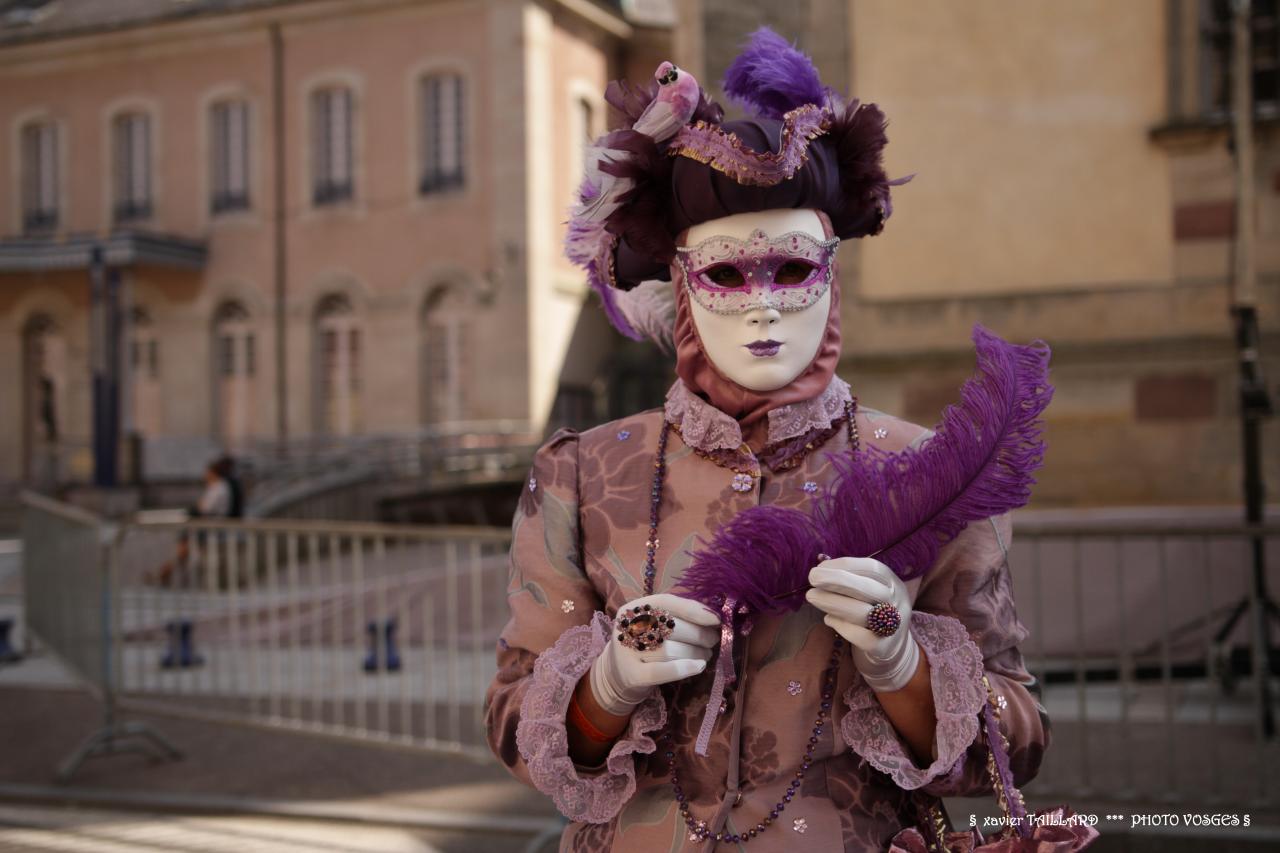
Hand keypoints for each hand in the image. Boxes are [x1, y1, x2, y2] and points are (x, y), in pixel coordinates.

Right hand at [588, 593, 720, 715]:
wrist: (616, 674)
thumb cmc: (644, 644)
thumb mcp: (653, 624)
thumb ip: (677, 615)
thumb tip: (711, 615)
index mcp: (633, 608)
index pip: (666, 602)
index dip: (693, 609)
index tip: (716, 619)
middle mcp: (627, 627)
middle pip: (670, 627)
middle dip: (699, 634)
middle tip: (712, 640)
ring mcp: (627, 652)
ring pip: (670, 650)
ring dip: (695, 652)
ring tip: (706, 654)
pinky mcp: (631, 676)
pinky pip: (662, 672)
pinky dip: (684, 669)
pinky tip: (699, 666)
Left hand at [806, 557, 918, 692]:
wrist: (892, 646)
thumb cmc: (872, 609)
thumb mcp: (868, 590)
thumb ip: (848, 579)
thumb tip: (820, 567)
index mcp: (891, 582)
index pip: (872, 568)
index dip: (844, 565)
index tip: (819, 566)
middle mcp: (896, 601)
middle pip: (869, 589)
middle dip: (837, 580)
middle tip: (812, 578)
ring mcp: (893, 625)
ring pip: (864, 613)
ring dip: (834, 603)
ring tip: (812, 596)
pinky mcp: (885, 647)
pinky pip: (863, 638)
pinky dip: (842, 627)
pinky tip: (828, 620)